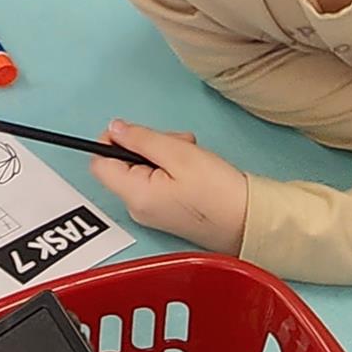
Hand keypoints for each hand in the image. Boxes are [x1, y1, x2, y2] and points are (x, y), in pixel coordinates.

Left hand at [88, 120, 247, 255]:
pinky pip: (157, 180)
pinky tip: (193, 166)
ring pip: (142, 168)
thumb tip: (116, 129)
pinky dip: (172, 167)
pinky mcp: (166, 211)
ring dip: (163, 153)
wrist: (251, 222)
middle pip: (122, 163)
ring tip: (190, 153)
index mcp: (135, 195)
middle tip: (175, 141)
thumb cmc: (220, 194)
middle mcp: (138, 207)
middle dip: (146, 144)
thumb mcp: (178, 154)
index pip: (99, 163)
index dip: (111, 140)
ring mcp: (152, 211)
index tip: (134, 131)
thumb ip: (141, 138)